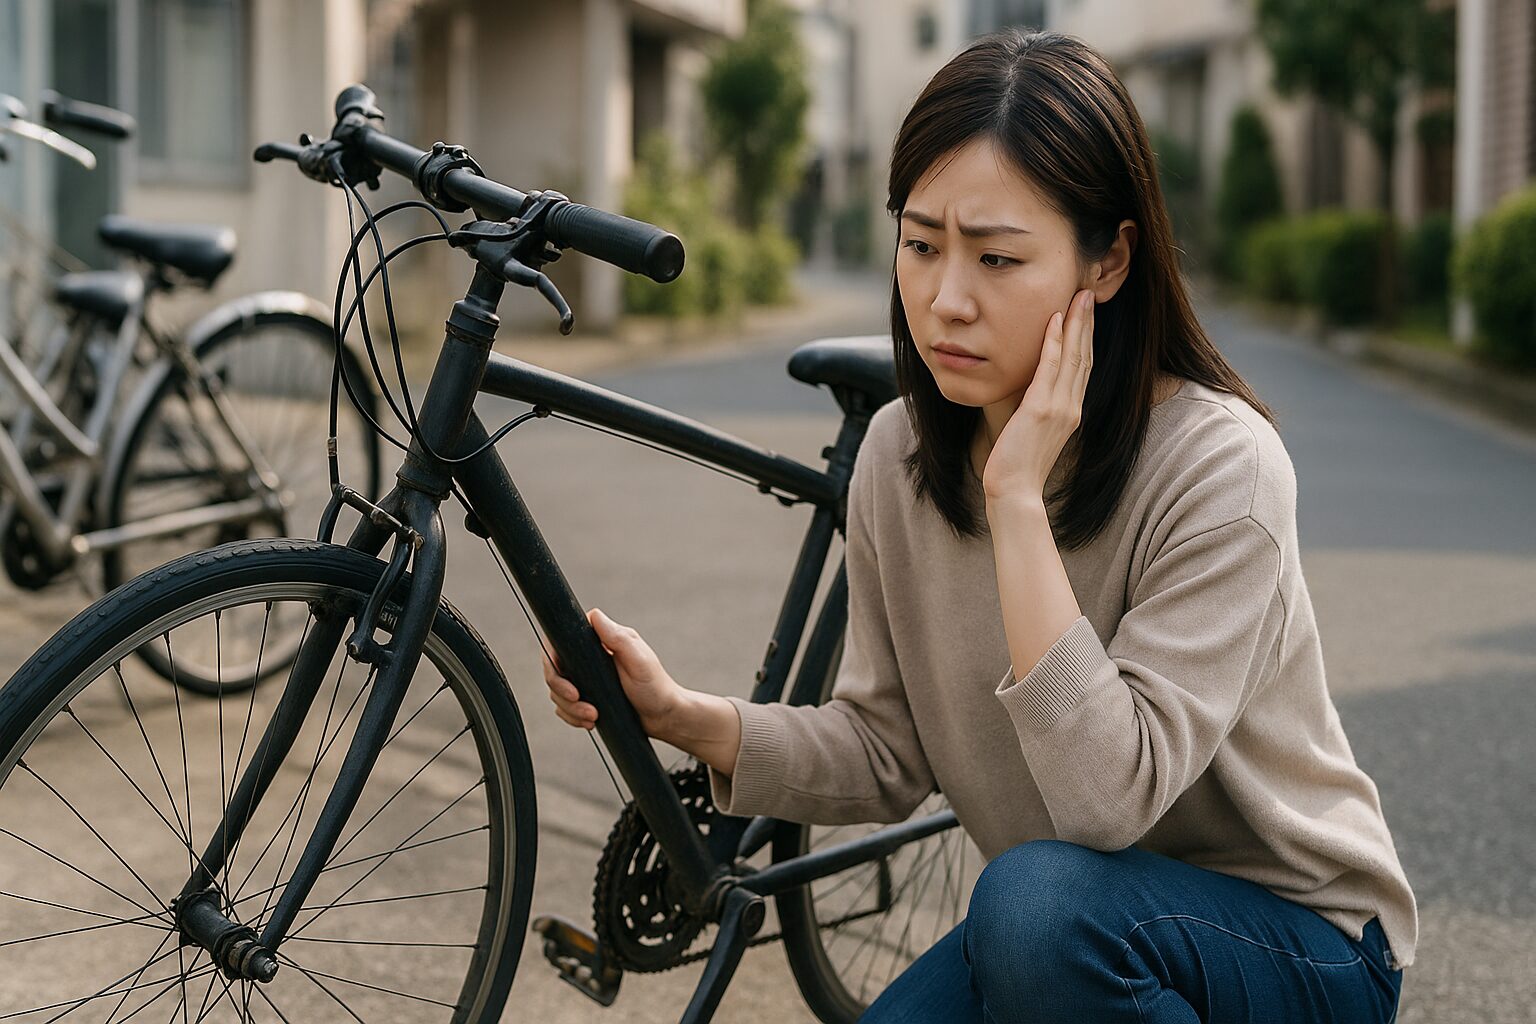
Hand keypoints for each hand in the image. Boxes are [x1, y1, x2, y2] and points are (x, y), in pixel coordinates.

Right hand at [542, 608, 684, 735]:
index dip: (553, 658)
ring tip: (592, 716)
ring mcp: (586, 678)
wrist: (663, 717)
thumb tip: (594, 616)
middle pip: (554, 668)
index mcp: (601, 640)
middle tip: (577, 699)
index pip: (561, 640)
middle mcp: (590, 656)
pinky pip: (564, 707)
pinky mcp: (587, 697)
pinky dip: (572, 717)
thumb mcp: (639, 660)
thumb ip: (617, 637)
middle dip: (561, 689)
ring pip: (556, 691)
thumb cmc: (656, 687)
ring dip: (570, 708)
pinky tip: (589, 721)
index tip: (563, 676)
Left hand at [981, 288, 1094, 501]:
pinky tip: (1054, 319)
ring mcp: (1059, 408)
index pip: (1082, 367)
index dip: (1086, 337)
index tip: (1085, 312)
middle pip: (1085, 356)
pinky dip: (1054, 342)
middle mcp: (1071, 407)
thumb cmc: (1016, 467)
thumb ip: (1036, 410)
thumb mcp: (1031, 432)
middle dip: (1086, 323)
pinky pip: (1050, 368)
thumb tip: (1028, 394)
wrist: (1014, 491)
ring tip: (1079, 296)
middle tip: (1088, 293)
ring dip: (1076, 323)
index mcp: (1070, 412)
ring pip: (1073, 357)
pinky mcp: (1041, 410)